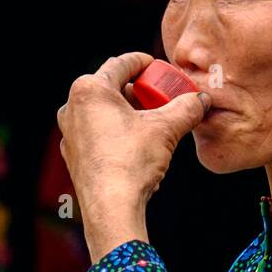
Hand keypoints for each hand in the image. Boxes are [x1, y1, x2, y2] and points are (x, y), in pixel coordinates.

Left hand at [56, 52, 210, 257]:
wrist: (111, 208)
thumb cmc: (131, 162)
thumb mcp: (166, 129)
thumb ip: (186, 108)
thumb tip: (202, 99)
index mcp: (90, 89)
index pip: (122, 64)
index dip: (146, 64)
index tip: (160, 69)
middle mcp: (73, 106)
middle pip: (112, 88)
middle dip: (140, 91)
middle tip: (162, 99)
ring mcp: (70, 132)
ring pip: (104, 112)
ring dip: (130, 113)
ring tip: (154, 125)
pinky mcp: (74, 154)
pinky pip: (98, 133)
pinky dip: (118, 133)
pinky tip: (138, 147)